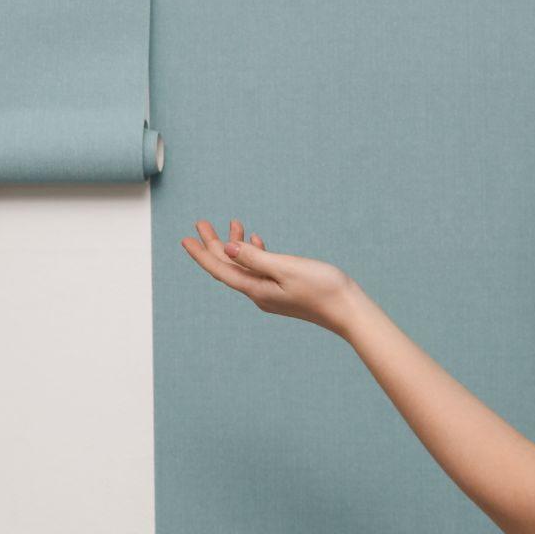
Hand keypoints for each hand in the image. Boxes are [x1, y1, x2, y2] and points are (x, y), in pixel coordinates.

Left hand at [181, 219, 363, 334]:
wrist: (349, 310)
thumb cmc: (322, 288)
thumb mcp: (286, 268)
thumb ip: (256, 258)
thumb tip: (228, 249)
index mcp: (256, 289)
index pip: (221, 270)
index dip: (202, 254)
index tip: (186, 239)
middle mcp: (259, 293)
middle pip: (229, 267)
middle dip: (214, 244)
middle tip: (201, 223)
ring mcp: (271, 293)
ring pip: (245, 266)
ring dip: (236, 245)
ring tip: (230, 224)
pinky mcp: (284, 290)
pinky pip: (260, 269)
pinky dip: (255, 252)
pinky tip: (258, 240)